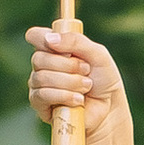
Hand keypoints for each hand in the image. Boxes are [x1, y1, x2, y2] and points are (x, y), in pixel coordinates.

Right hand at [23, 25, 132, 144]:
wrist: (108, 108)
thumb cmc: (103, 79)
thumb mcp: (97, 54)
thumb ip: (76, 41)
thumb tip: (49, 39)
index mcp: (54, 48)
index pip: (35, 36)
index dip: (42, 39)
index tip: (58, 46)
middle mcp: (43, 65)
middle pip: (39, 58)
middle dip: (67, 65)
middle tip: (86, 71)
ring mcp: (38, 84)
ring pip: (42, 77)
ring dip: (69, 82)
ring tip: (86, 87)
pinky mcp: (40, 104)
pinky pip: (43, 95)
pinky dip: (64, 96)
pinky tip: (79, 100)